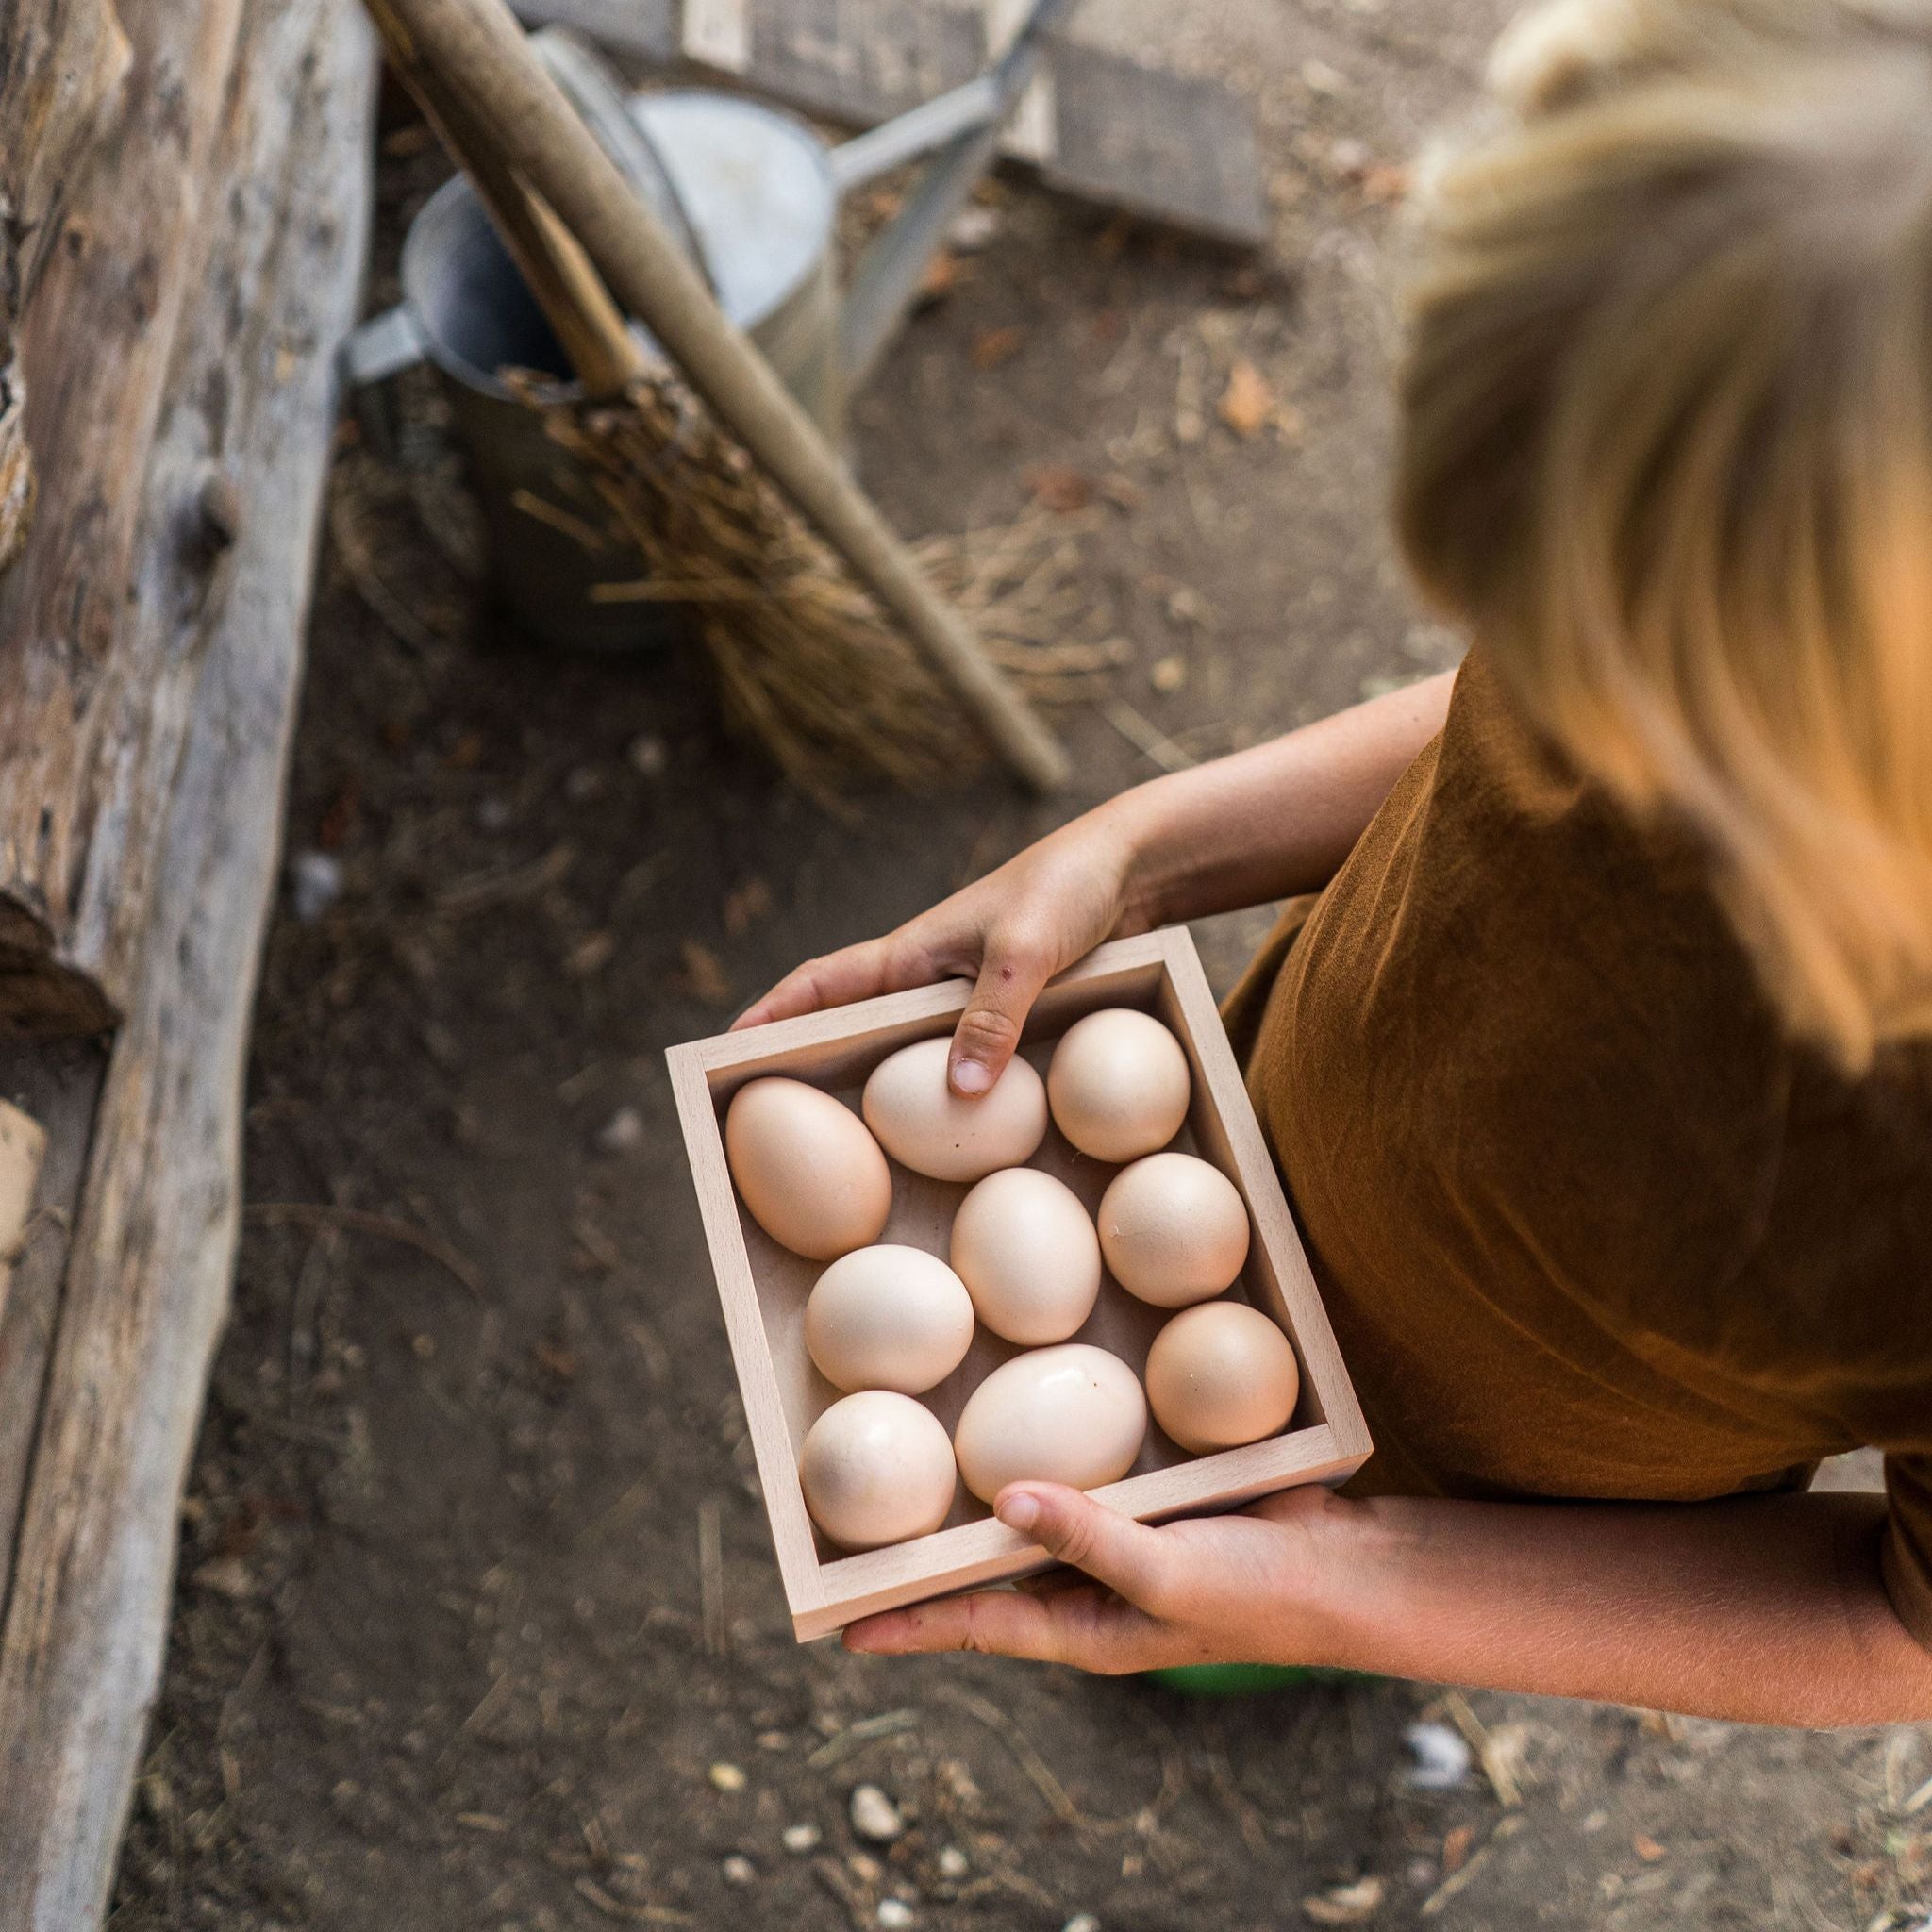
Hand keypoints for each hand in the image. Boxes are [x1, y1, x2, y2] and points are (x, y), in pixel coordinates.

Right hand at [734, 806, 1152, 1095]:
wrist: (1132, 868)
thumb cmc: (1067, 891)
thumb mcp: (1026, 953)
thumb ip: (993, 1016)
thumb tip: (959, 1092)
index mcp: (911, 955)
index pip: (821, 986)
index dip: (771, 1016)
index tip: (727, 1051)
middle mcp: (926, 979)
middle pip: (850, 1027)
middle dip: (808, 1065)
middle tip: (772, 1122)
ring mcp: (964, 997)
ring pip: (906, 1050)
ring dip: (878, 1087)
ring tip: (846, 1146)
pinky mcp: (1006, 1013)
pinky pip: (962, 1058)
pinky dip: (945, 1091)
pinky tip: (954, 1131)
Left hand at [842, 1480, 1349, 1674]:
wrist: (1344, 1566)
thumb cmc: (1257, 1593)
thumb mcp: (1165, 1572)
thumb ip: (1086, 1539)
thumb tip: (1002, 1502)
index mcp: (1086, 1629)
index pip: (978, 1627)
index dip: (911, 1624)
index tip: (843, 1627)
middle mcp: (1091, 1590)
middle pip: (991, 1578)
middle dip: (930, 1566)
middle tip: (859, 1543)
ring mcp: (1118, 1544)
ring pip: (1032, 1525)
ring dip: (982, 1509)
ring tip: (915, 1481)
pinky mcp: (1148, 1502)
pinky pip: (1082, 1484)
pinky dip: (1047, 1461)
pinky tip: (1018, 1424)